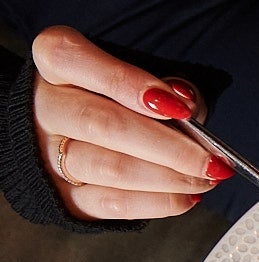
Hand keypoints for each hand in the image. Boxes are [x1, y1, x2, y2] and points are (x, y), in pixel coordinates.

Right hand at [28, 27, 227, 221]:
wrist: (74, 139)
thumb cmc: (115, 100)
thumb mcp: (137, 77)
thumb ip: (163, 86)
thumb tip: (187, 104)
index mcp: (55, 63)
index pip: (72, 58)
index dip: (127, 81)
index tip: (179, 106)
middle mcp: (43, 106)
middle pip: (102, 123)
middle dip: (169, 147)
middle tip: (212, 160)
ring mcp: (47, 153)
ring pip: (110, 168)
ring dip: (170, 178)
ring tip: (205, 179)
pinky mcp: (62, 196)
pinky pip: (112, 203)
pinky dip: (158, 202)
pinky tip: (187, 197)